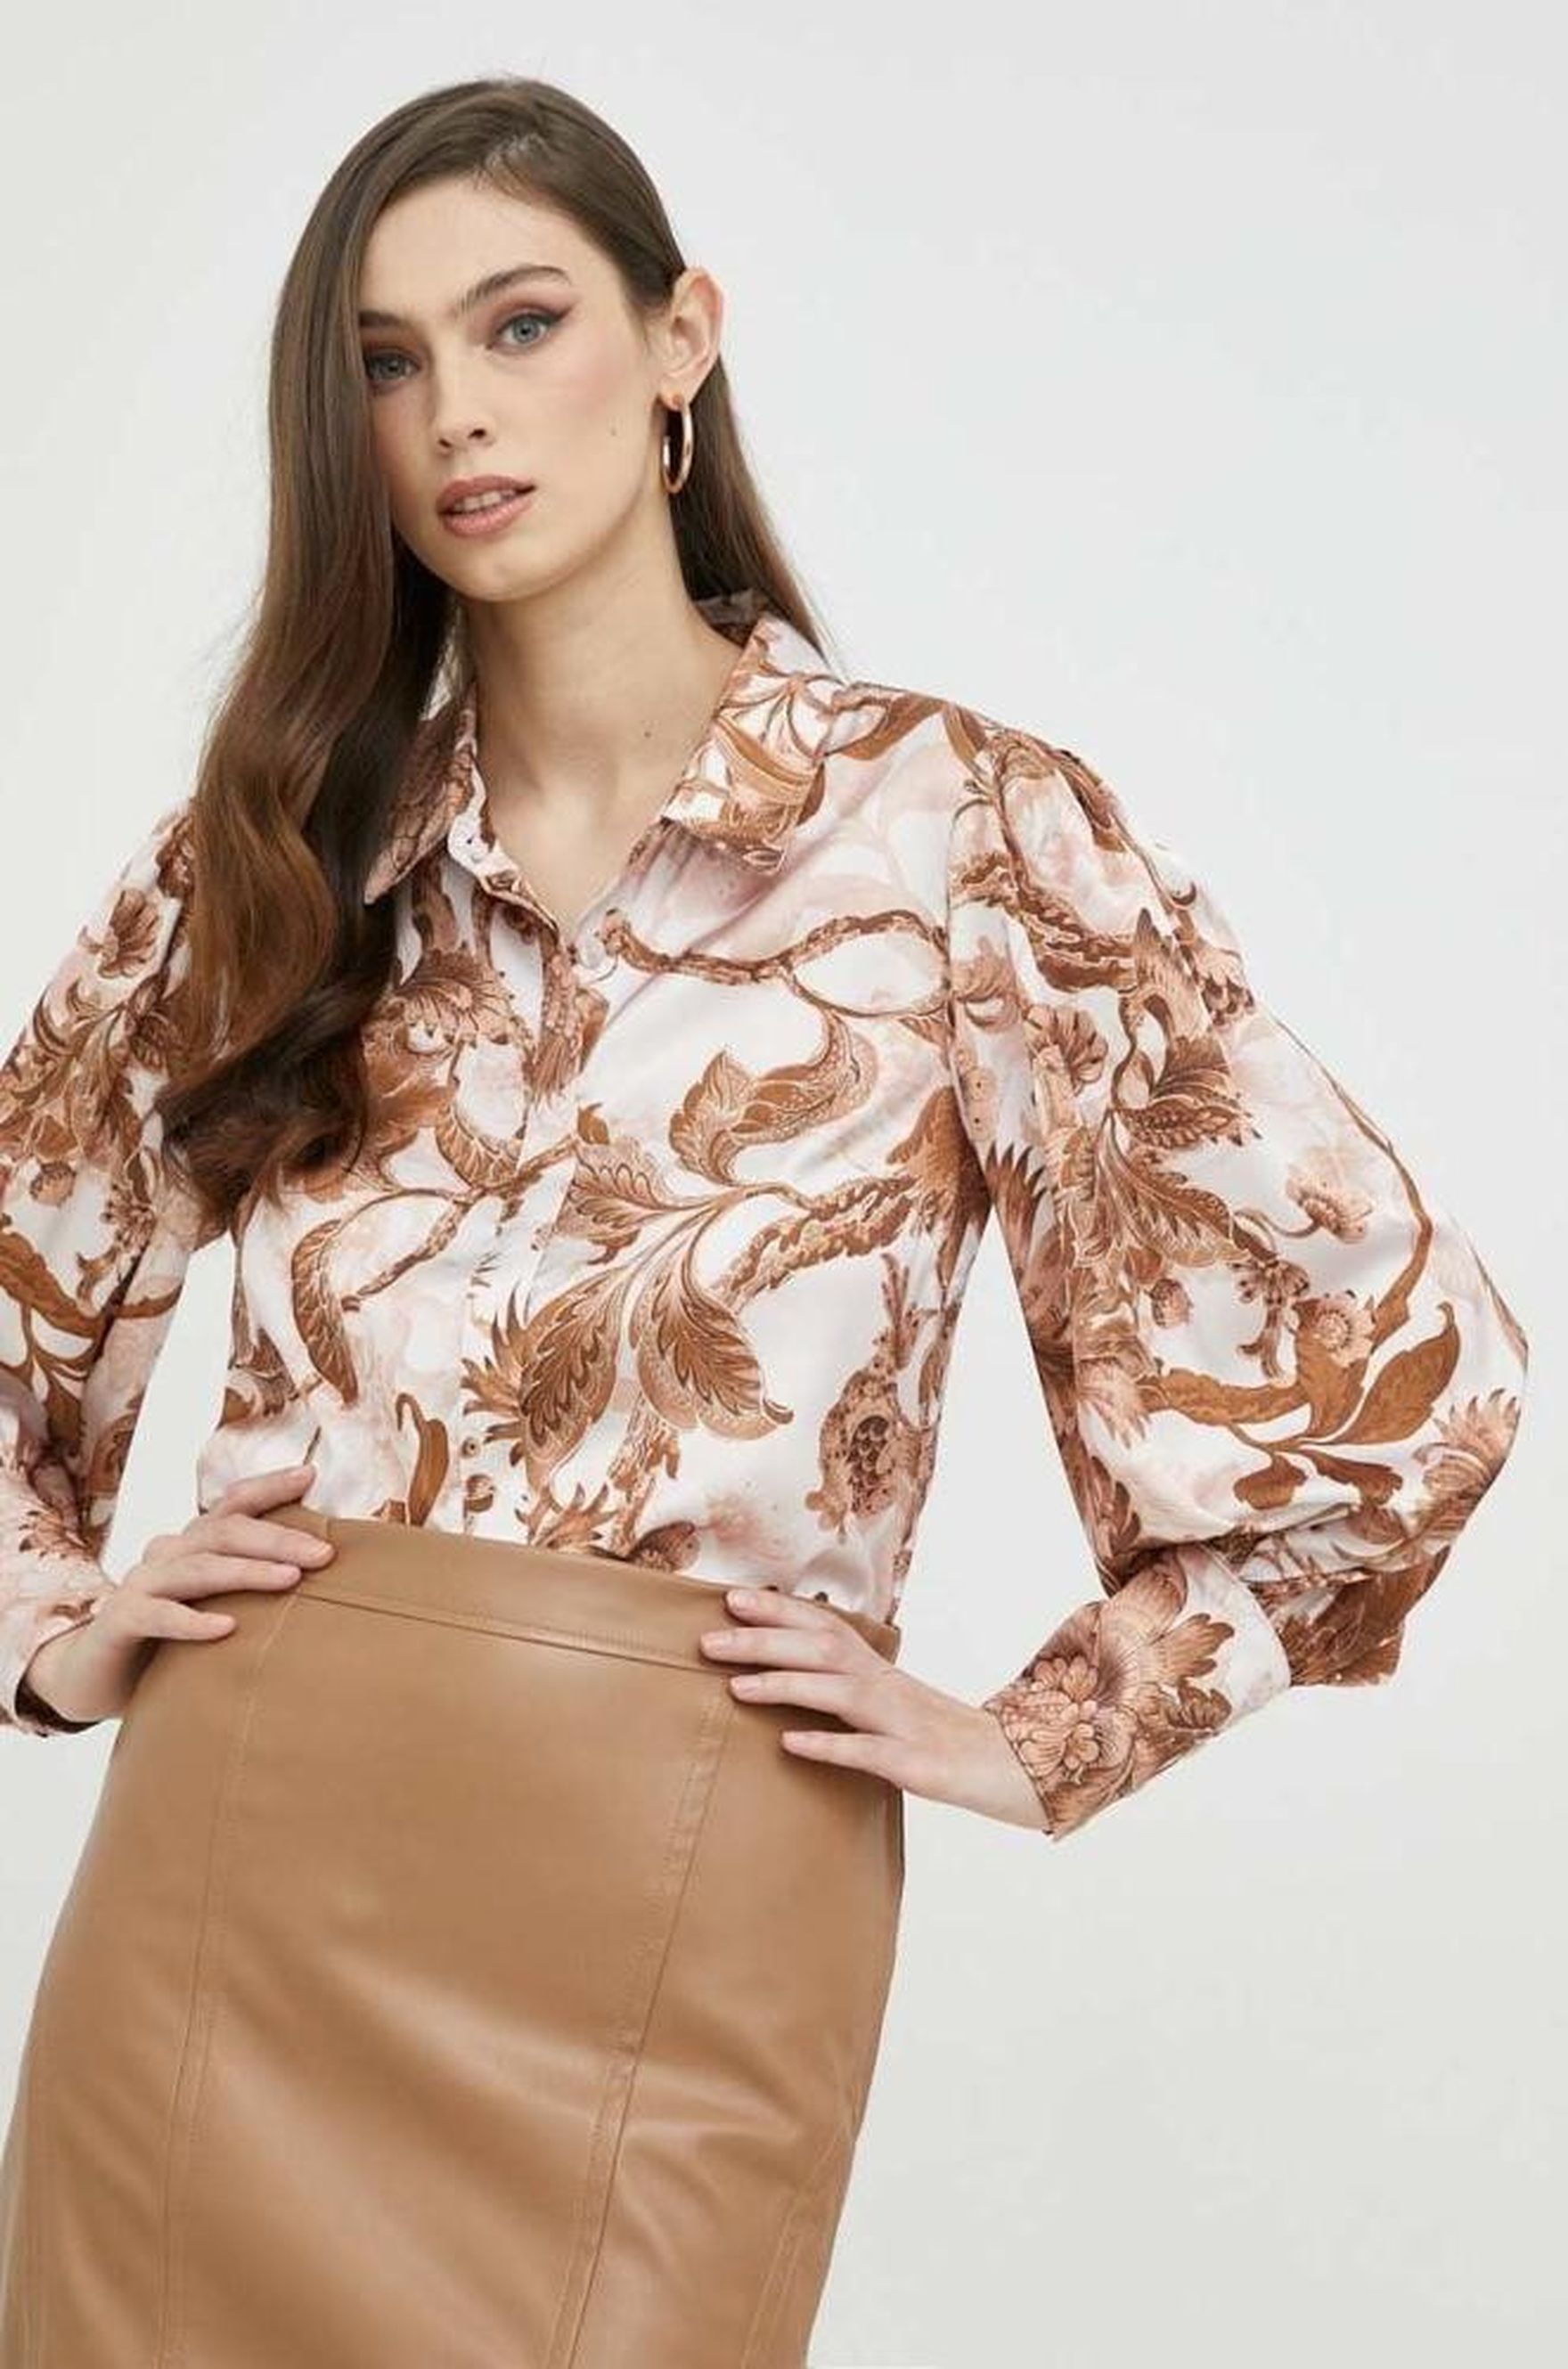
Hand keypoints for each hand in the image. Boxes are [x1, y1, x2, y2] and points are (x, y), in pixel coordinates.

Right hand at [19, 1461, 336, 1728]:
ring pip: (198, 1569)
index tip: (310, 1476)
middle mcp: (168, 1552)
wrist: (96, 1675)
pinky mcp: (121, 1620)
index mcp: (192, 1542)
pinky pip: (158, 1615)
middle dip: (277, 1538)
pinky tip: (226, 1628)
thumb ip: (250, 1584)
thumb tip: (317, 1576)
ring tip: (290, 1579)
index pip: (233, 1504)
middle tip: (323, 1554)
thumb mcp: (214, 1603)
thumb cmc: (170, 1638)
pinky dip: (193, 1620)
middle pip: (225, 1532)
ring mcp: (142, 1583)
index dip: (269, 1487)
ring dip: (246, 1572)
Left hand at [698, 1585, 1050, 1830]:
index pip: (823, 1627)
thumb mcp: (890, 1705)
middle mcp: (888, 1687)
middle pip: (823, 1651)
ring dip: (786, 1685)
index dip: (778, 1610)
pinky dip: (829, 1745)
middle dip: (764, 1642)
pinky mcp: (914, 1765)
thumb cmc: (940, 1740)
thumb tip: (788, 1672)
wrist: (1016, 1770)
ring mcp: (902, 1724)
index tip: (730, 1598)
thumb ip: (845, 1688)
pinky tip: (791, 1744)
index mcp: (879, 1672)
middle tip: (708, 1640)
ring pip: (839, 1693)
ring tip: (736, 1687)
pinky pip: (868, 1753)